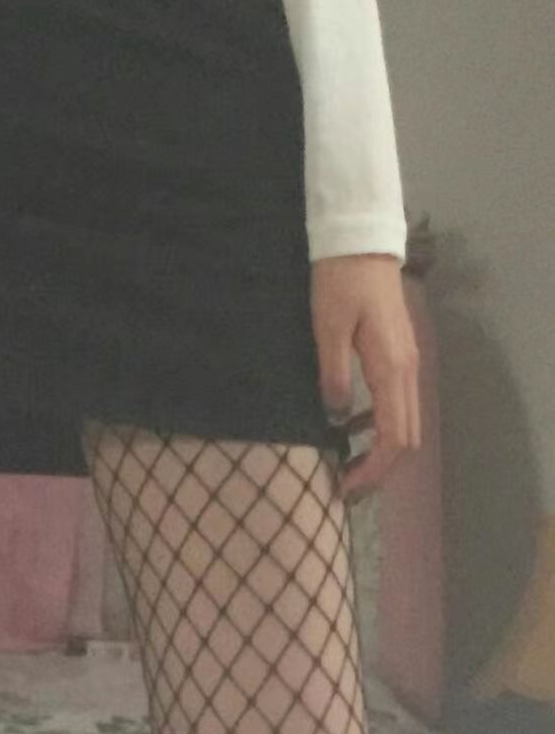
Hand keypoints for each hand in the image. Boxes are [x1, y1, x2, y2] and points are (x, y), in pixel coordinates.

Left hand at [311, 254, 421, 502]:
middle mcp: (406, 371)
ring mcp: (405, 363)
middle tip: (344, 486)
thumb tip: (336, 418)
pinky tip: (347, 427)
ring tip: (344, 464)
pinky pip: (394, 402)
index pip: (393, 436)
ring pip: (402, 422)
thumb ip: (333, 374)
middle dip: (378, 468)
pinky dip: (376, 423)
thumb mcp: (327, 328)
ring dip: (378, 448)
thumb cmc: (339, 283)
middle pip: (405, 437)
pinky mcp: (396, 356)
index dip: (374, 469)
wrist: (359, 245)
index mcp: (391, 369)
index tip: (347, 487)